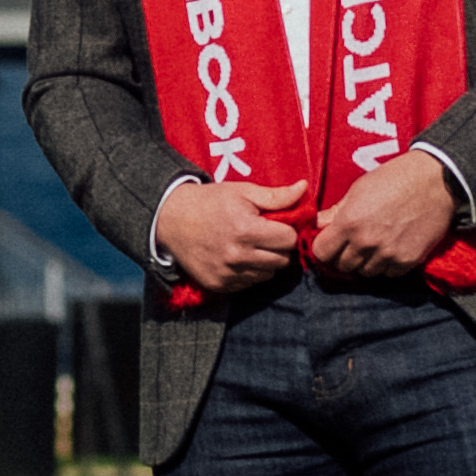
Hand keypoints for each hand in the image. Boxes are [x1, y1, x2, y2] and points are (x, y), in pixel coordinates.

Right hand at [151, 177, 307, 298]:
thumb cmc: (210, 202)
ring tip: (250, 246)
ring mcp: (227, 274)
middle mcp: (237, 256)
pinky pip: (249, 283)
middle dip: (278, 247)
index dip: (286, 230)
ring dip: (266, 261)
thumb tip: (304, 189)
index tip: (276, 224)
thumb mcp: (242, 192)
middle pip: (282, 261)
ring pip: (268, 274)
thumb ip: (276, 196)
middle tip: (265, 235)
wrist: (170, 219)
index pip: (289, 240)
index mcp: (246, 230)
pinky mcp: (219, 285)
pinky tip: (237, 257)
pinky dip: (249, 272)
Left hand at [298, 151, 463, 282]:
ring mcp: (387, 254)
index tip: (331, 243)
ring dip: (367, 262)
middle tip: (355, 244)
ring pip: (366, 273)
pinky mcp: (408, 261)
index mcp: (348, 223)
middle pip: (343, 266)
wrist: (435, 182)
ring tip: (376, 244)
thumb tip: (316, 225)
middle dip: (344, 256)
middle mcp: (366, 242)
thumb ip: (336, 212)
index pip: (321, 252)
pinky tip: (393, 248)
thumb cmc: (394, 179)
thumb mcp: (358, 190)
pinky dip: (388, 265)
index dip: (324, 248)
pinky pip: (389, 274)